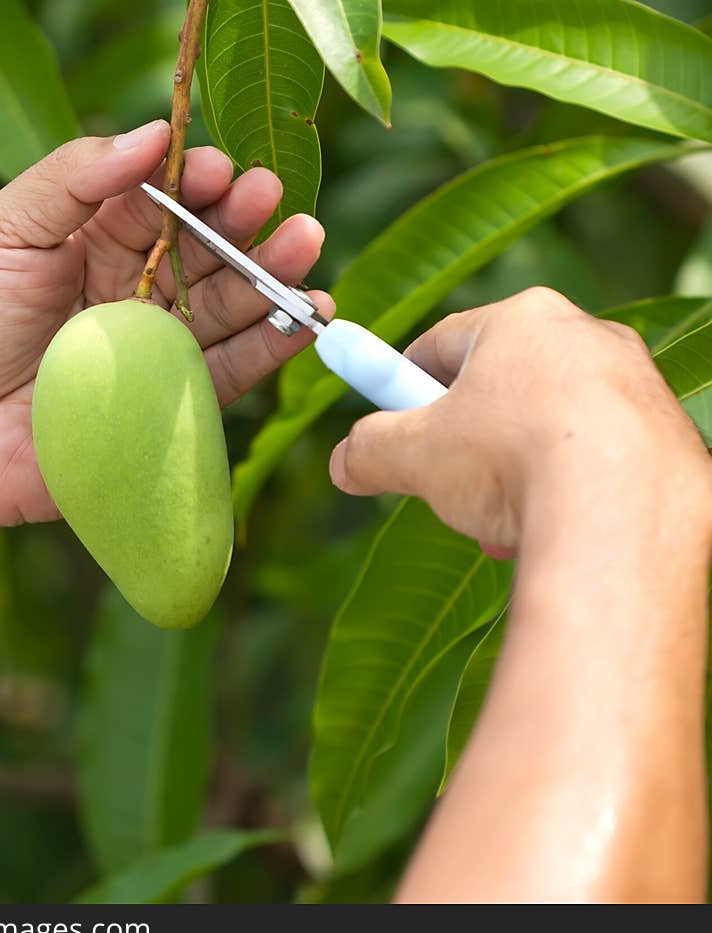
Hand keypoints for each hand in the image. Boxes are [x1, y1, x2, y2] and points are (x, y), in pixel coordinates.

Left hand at [0, 120, 330, 535]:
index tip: (219, 168)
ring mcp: (155, 349)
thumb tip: (150, 134)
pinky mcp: (170, 404)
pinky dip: (272, 345)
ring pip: (228, 305)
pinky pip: (231, 370)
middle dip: (243, 222)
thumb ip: (71, 180)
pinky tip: (307, 316)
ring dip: (271, 274)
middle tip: (275, 200)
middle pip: (204, 250)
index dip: (193, 182)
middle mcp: (132, 290)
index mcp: (91, 241)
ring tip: (305, 243)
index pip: (159, 201)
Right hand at [329, 287, 711, 553]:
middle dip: (466, 441)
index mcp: (523, 321)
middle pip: (501, 387)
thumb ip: (368, 451)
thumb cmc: (513, 461)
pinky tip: (546, 530)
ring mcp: (636, 387)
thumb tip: (345, 463)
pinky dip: (565, 492)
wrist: (622, 516)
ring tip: (496, 524)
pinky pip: (597, 459)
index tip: (391, 421)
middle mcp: (588, 338)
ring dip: (513, 473)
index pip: (443, 345)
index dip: (405, 386)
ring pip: (550, 428)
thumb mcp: (413, 457)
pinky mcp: (668, 437)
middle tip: (443, 483)